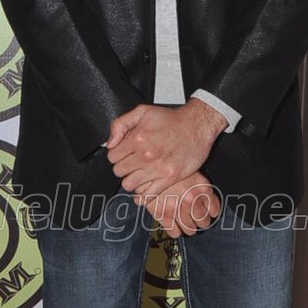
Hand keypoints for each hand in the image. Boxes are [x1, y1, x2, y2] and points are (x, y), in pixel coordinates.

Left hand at [106, 100, 225, 196]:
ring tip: (138, 174)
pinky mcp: (170, 178)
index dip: (116, 155)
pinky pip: (147, 195)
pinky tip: (143, 190)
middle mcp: (146, 154)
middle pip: (119, 172)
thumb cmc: (172, 119)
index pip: (112, 157)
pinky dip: (142, 196)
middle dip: (123, 168)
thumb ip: (120, 124)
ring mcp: (158, 168)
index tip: (123, 155)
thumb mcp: (142, 111)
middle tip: (132, 164)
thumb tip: (110, 143)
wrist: (197, 125)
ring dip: (132, 180)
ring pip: (129, 184)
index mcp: (138, 138)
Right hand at [143, 172, 219, 237]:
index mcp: (202, 187)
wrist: (149, 164)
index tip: (208, 213)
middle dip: (201, 221)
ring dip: (189, 227)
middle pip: (203, 222)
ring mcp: (177, 208)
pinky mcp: (162, 214)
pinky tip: (175, 226)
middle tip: (196, 218)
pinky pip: (174, 232)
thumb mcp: (192, 171)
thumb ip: (201, 187)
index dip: (211, 212)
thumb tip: (209, 205)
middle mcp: (191, 199)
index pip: (214, 210)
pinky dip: (176, 231)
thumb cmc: (170, 165)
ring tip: (185, 222)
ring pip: (190, 229)